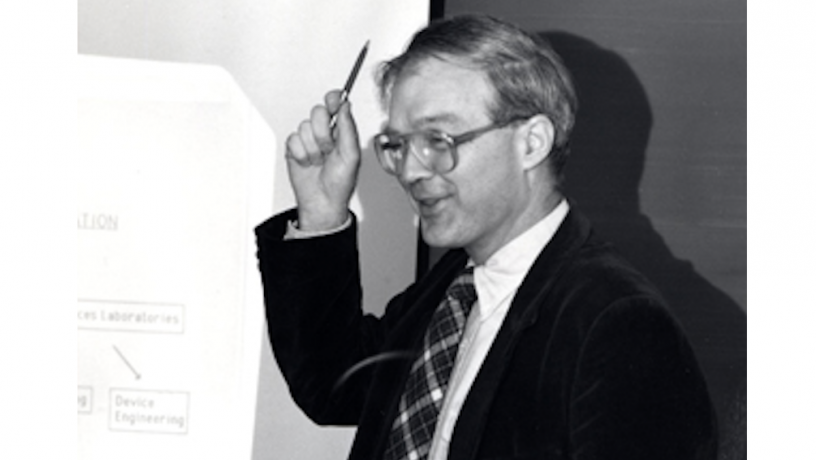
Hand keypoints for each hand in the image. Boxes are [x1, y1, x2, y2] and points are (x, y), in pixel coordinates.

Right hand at [285, 89, 360, 231]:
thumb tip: (346, 106)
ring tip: (319, 161)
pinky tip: (308, 163)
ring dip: (313, 148)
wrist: (322, 201)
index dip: (333, 99)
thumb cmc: (340, 182)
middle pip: (317, 111)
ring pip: (304, 127)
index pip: (335, 103)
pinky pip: (293, 140)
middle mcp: (324, 132)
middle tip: (328, 149)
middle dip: (323, 132)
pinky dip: (301, 154)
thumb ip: (348, 128)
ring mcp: (308, 140)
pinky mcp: (294, 148)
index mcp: (341, 130)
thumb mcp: (351, 155)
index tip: (333, 102)